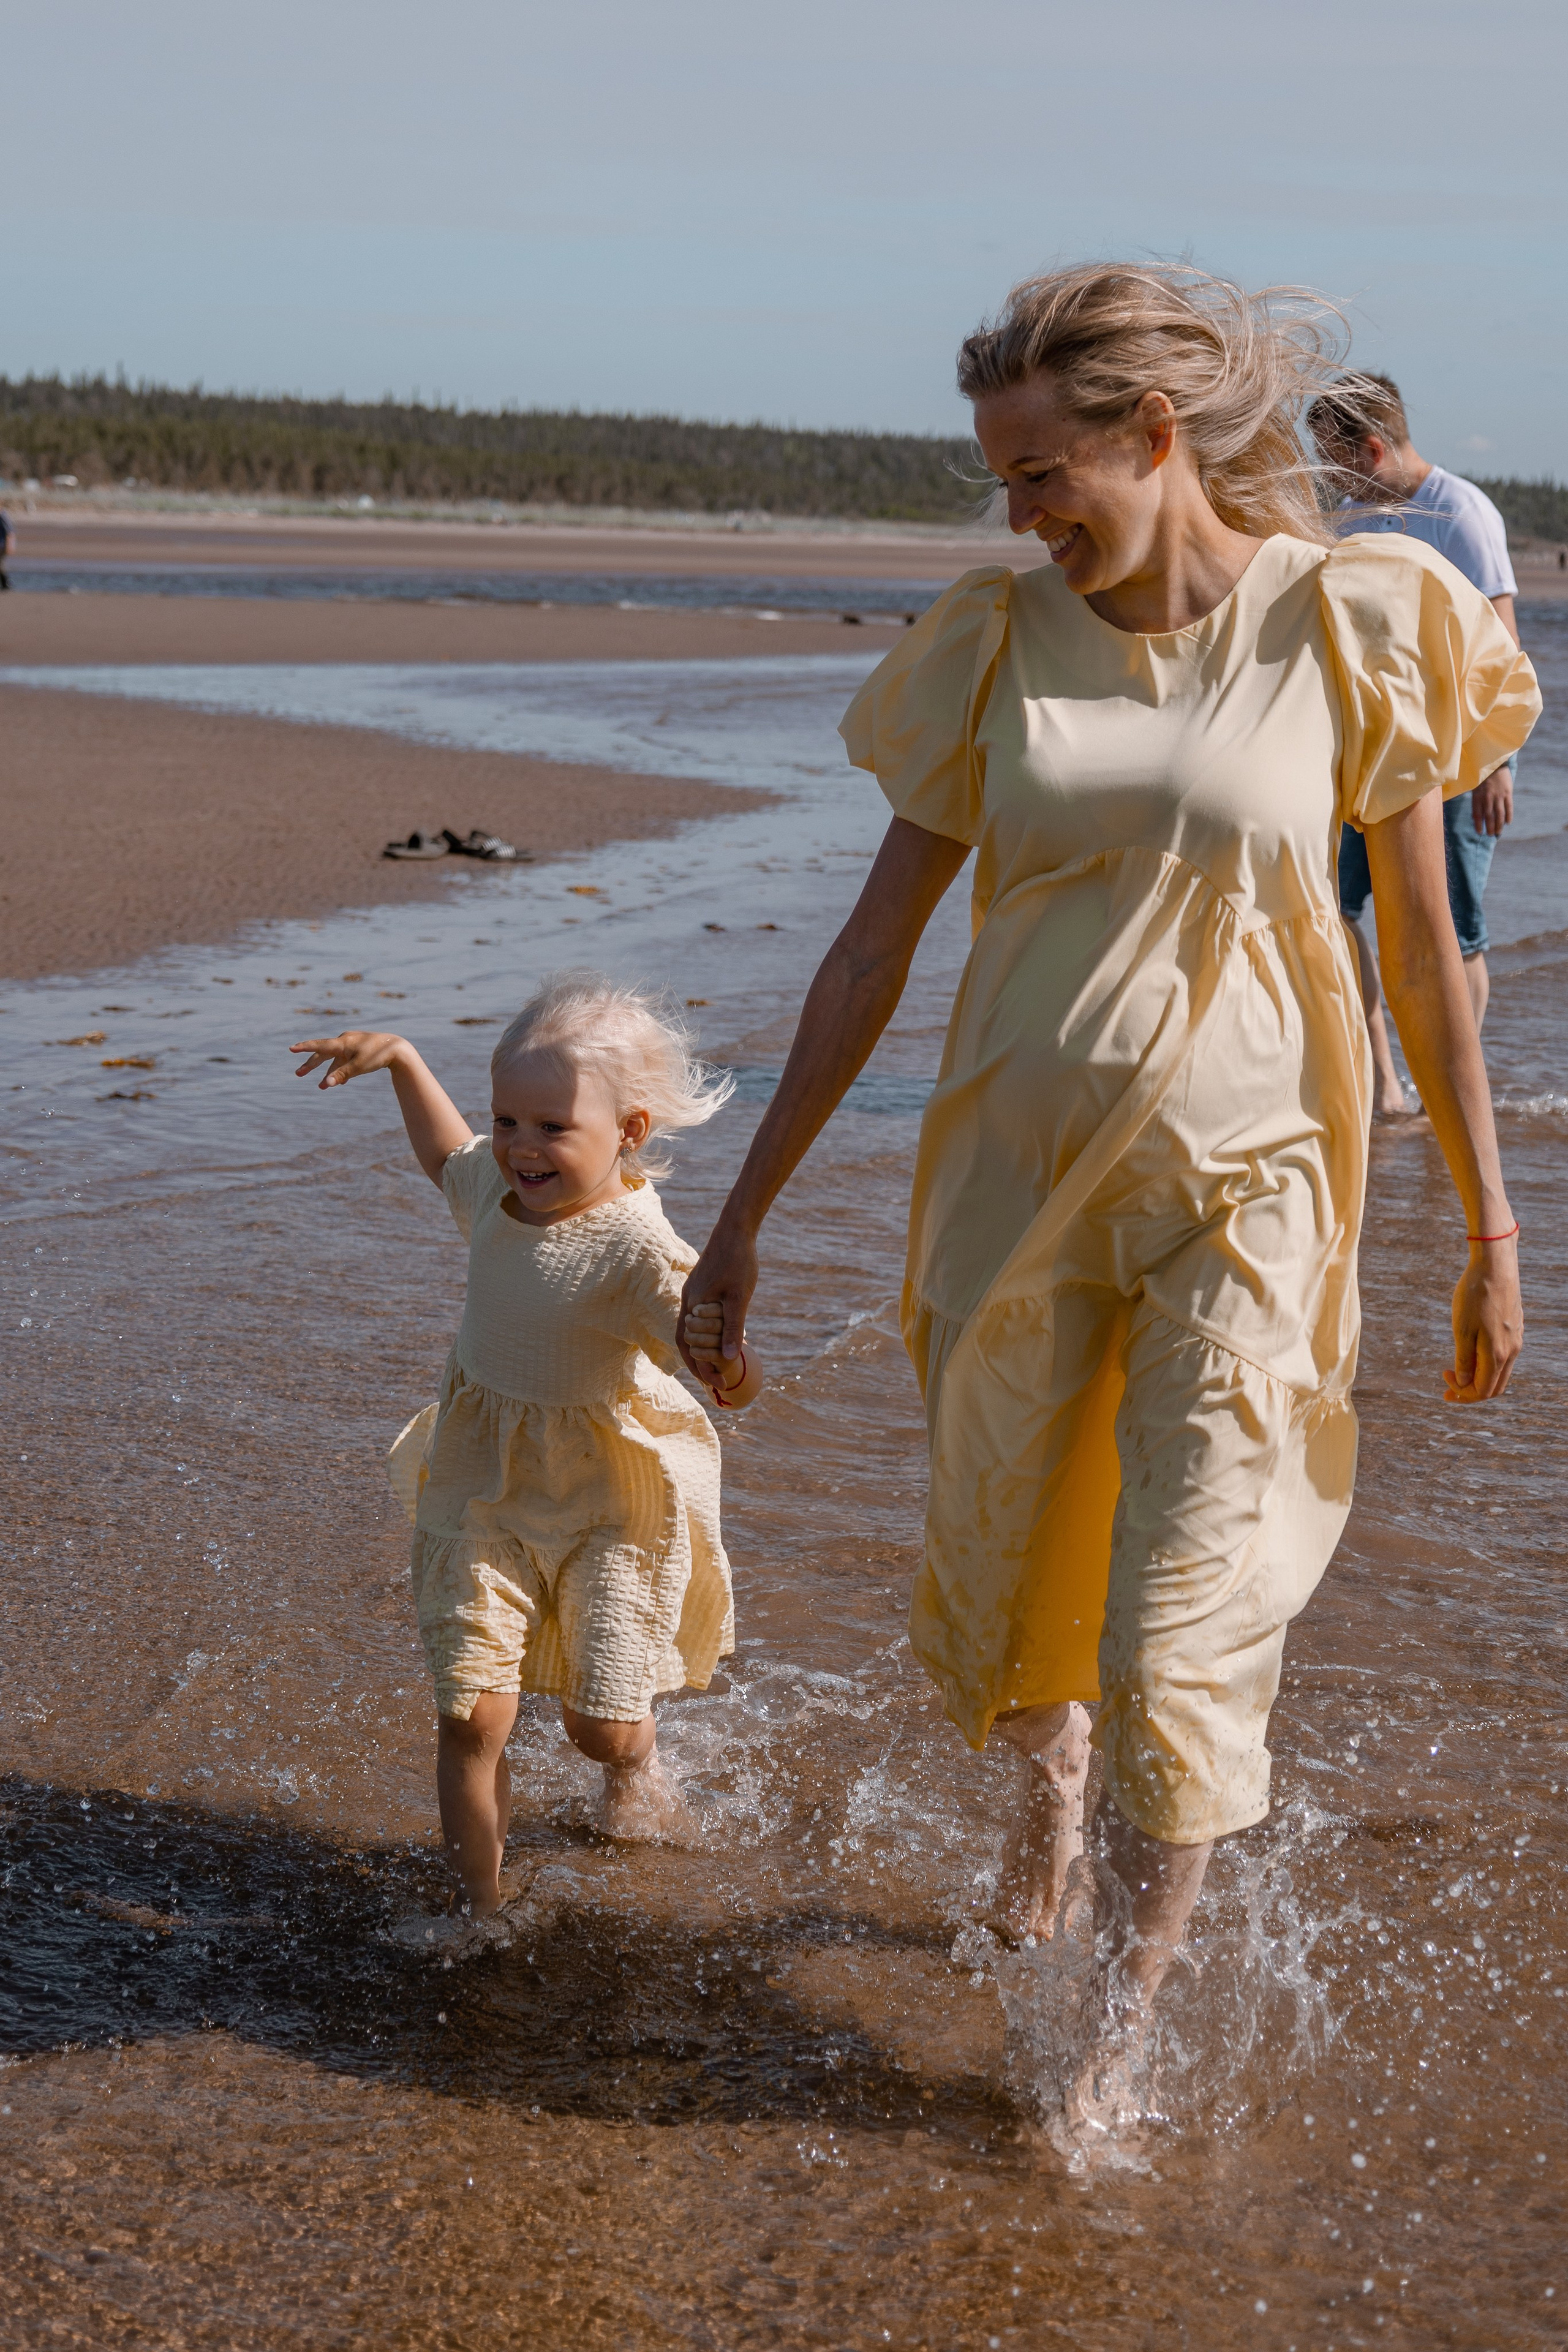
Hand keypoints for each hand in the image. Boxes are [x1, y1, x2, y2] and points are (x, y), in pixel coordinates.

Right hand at [291, 1030, 405, 1088]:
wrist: (398, 1049)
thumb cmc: (377, 1056)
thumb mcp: (358, 1067)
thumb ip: (340, 1075)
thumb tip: (326, 1084)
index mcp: (342, 1043)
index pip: (319, 1046)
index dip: (304, 1048)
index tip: (291, 1048)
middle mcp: (345, 1041)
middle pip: (323, 1054)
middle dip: (311, 1065)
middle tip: (298, 1074)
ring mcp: (352, 1045)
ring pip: (335, 1060)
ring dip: (328, 1073)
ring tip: (321, 1087)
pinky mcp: (359, 1051)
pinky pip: (345, 1061)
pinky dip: (340, 1070)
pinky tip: (340, 1082)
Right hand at [678, 1218, 757, 1384]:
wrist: (735, 1230)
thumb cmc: (739, 1262)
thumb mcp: (739, 1297)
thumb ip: (733, 1327)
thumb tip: (729, 1358)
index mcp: (692, 1305)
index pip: (688, 1346)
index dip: (700, 1368)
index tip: (716, 1384)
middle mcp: (688, 1301)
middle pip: (685, 1341)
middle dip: (698, 1363)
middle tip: (716, 1380)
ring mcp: (693, 1293)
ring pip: (691, 1329)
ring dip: (702, 1348)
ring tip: (717, 1364)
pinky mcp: (700, 1286)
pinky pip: (698, 1317)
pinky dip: (706, 1332)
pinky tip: (721, 1336)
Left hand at [1443, 1237, 1522, 1400]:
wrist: (1495, 1265)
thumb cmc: (1475, 1295)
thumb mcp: (1462, 1330)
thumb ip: (1464, 1360)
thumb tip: (1464, 1383)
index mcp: (1498, 1355)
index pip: (1482, 1391)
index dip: (1462, 1393)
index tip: (1443, 1378)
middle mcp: (1512, 1351)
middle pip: (1494, 1387)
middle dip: (1470, 1391)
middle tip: (1447, 1385)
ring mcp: (1516, 1339)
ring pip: (1500, 1372)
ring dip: (1479, 1377)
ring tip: (1457, 1370)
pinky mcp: (1516, 1328)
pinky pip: (1504, 1357)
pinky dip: (1487, 1363)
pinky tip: (1471, 1352)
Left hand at [1471, 767, 1512, 836]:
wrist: (1494, 762)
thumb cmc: (1482, 776)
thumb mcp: (1475, 788)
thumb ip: (1476, 802)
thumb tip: (1474, 817)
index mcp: (1478, 797)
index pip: (1477, 815)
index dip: (1478, 825)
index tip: (1480, 833)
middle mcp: (1487, 798)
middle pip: (1488, 817)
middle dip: (1489, 827)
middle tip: (1491, 835)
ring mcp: (1498, 796)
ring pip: (1499, 814)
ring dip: (1498, 825)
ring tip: (1498, 832)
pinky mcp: (1507, 792)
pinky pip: (1509, 807)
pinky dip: (1508, 816)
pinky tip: (1508, 823)